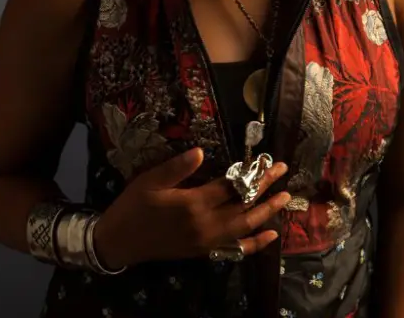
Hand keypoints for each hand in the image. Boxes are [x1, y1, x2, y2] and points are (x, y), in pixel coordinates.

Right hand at [93, 148, 289, 268]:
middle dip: (265, 187)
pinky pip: (237, 248)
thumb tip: (200, 151)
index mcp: (192, 203)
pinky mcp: (205, 251)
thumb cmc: (133, 207)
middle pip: (244, 203)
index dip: (250, 172)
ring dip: (267, 211)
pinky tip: (272, 235)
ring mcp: (207, 240)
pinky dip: (256, 243)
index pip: (231, 185)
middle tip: (283, 171)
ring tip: (285, 197)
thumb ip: (176, 167)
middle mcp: (205, 224)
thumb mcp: (150, 181)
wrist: (119, 243)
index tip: (267, 161)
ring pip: (246, 225)